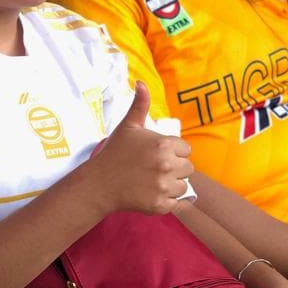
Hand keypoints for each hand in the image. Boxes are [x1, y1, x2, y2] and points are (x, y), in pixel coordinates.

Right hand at [89, 81, 193, 215]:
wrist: (99, 183)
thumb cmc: (115, 152)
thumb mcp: (128, 126)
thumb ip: (140, 104)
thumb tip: (141, 82)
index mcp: (163, 145)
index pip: (185, 149)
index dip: (173, 151)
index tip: (157, 154)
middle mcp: (166, 165)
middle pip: (188, 168)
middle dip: (175, 168)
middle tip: (154, 168)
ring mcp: (164, 187)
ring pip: (184, 186)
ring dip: (173, 184)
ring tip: (153, 180)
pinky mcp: (160, 205)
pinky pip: (179, 202)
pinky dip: (171, 200)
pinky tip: (155, 193)